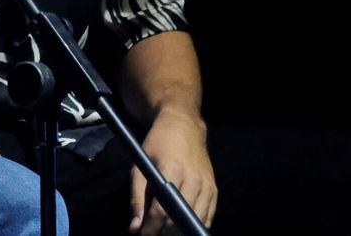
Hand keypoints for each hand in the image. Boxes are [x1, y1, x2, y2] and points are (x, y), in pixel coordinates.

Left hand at [130, 109, 215, 233]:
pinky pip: (207, 216)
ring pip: (194, 220)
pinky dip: (194, 223)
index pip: (162, 211)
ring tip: (165, 229)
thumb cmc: (157, 144)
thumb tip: (135, 227)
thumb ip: (137, 197)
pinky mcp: (215, 189)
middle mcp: (193, 181)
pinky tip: (182, 223)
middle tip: (151, 232)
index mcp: (172, 172)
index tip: (141, 234)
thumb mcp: (140, 166)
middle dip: (163, 231)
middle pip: (178, 218)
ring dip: (179, 230)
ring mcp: (207, 186)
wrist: (183, 126)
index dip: (151, 228)